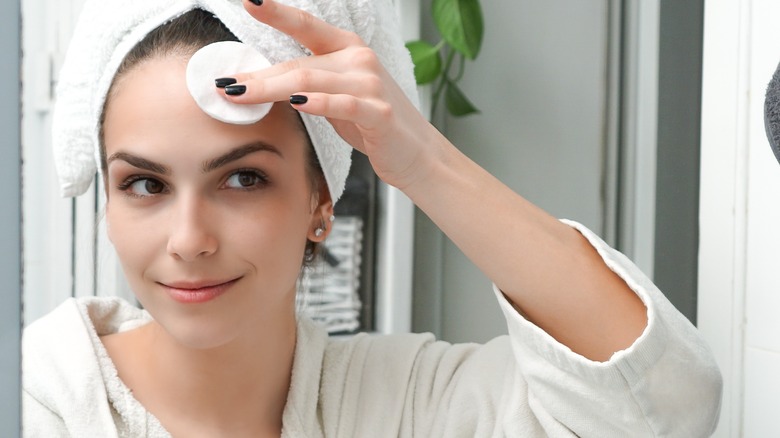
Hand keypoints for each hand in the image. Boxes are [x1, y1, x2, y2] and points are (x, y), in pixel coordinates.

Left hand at [223, 0, 444, 189]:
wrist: (415, 151)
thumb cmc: (372, 123)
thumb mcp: (337, 95)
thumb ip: (308, 83)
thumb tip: (258, 82)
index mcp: (348, 48)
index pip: (305, 25)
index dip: (276, 11)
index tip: (249, 1)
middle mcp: (359, 60)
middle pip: (297, 64)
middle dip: (257, 75)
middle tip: (223, 85)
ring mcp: (371, 85)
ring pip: (310, 81)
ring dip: (270, 89)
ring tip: (240, 96)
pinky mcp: (379, 113)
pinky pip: (343, 104)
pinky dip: (317, 103)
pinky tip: (296, 103)